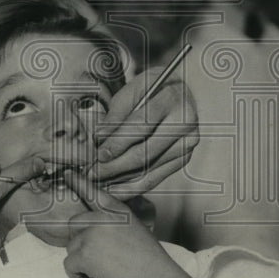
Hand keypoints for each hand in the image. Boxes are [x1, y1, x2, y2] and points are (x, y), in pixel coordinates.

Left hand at [62, 174, 192, 277]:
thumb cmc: (151, 264)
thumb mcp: (136, 231)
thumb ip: (115, 223)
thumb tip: (95, 228)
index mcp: (118, 210)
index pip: (93, 192)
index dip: (77, 181)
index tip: (65, 172)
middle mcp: (103, 217)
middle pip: (74, 223)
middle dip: (80, 241)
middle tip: (98, 258)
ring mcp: (92, 234)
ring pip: (71, 247)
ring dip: (82, 261)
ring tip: (105, 271)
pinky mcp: (84, 253)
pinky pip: (69, 265)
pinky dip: (79, 276)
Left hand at [90, 74, 198, 195]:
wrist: (175, 92)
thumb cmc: (148, 89)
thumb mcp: (130, 91)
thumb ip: (115, 114)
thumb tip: (98, 139)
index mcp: (171, 98)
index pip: (141, 125)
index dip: (117, 142)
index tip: (98, 154)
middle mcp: (185, 122)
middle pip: (145, 152)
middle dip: (114, 166)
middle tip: (91, 173)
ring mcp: (187, 143)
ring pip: (149, 169)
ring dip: (120, 179)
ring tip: (97, 182)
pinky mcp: (184, 158)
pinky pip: (155, 177)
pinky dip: (132, 186)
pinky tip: (114, 188)